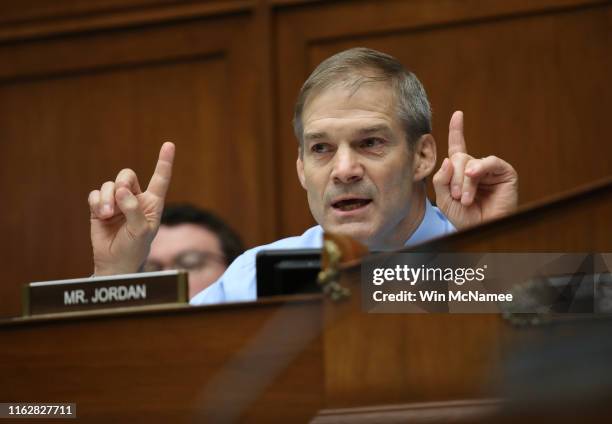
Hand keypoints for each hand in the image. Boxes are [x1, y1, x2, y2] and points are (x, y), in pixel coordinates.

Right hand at [88, 142, 174, 274]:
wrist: (115, 262)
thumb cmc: (134, 247)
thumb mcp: (141, 230)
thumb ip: (133, 209)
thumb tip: (121, 190)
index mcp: (152, 203)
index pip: (160, 179)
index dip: (164, 162)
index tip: (169, 144)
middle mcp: (135, 198)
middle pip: (127, 175)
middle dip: (122, 183)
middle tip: (120, 196)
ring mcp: (117, 202)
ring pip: (110, 185)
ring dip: (107, 198)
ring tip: (107, 215)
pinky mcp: (100, 207)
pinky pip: (95, 194)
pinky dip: (97, 202)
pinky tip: (100, 215)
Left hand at [432, 111, 517, 228]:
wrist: (480, 231)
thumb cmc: (464, 217)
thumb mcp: (444, 199)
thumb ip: (441, 179)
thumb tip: (448, 159)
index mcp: (461, 171)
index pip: (458, 147)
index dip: (457, 130)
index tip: (458, 114)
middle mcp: (476, 167)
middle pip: (458, 158)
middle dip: (454, 178)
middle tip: (458, 197)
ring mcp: (490, 169)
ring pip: (469, 161)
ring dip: (464, 181)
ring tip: (466, 199)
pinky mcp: (504, 172)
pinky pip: (489, 161)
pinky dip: (478, 170)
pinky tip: (474, 178)